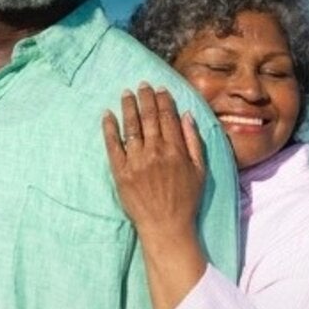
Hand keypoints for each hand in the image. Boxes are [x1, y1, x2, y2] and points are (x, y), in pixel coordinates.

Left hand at [101, 83, 205, 239]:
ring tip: (126, 93)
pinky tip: (107, 115)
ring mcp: (136, 161)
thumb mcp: (200, 170)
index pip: (168, 117)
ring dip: (128, 107)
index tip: (160, 89)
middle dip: (145, 98)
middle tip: (141, 84)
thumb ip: (193, 141)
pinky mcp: (120, 171)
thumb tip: (187, 116)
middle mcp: (155, 152)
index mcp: (176, 150)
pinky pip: (112, 145)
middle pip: (148, 118)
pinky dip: (109, 128)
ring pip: (130, 127)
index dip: (163, 100)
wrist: (165, 224)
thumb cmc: (186, 199)